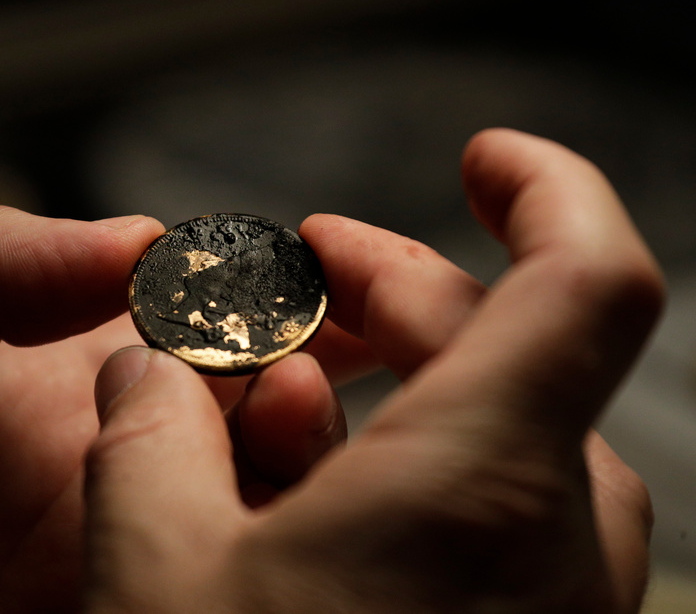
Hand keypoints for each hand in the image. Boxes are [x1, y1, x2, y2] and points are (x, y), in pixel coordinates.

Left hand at [0, 208, 361, 611]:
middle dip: (304, 368)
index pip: (189, 320)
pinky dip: (249, 555)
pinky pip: (196, 592)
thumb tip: (137, 241)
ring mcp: (101, 547)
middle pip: (245, 408)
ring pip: (247, 500)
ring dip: (292, 453)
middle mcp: (94, 456)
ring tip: (287, 408)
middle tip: (316, 348)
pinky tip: (258, 513)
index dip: (261, 294)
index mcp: (45, 366)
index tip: (316, 273)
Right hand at [84, 129, 664, 612]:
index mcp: (478, 489)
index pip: (587, 278)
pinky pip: (511, 521)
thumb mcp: (154, 575)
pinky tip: (336, 499)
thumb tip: (145, 372)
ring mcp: (566, 603)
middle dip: (406, 290)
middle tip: (315, 271)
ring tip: (298, 393)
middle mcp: (558, 544)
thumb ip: (144, 440)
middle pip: (519, 350)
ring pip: (514, 436)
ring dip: (413, 385)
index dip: (545, 189)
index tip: (480, 160)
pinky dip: (432, 470)